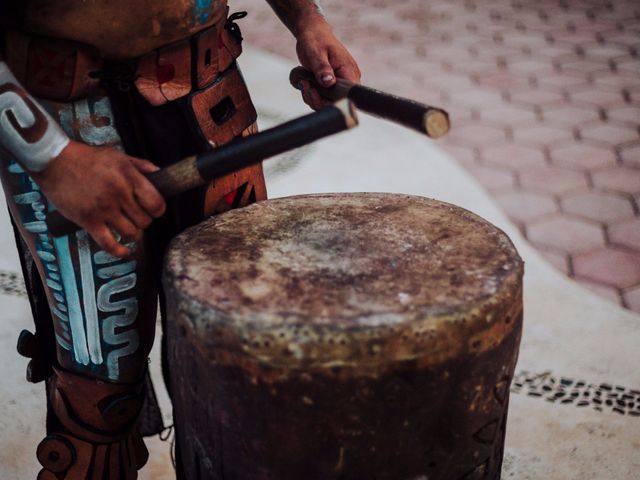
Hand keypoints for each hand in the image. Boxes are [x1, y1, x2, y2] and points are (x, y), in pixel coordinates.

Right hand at [32, 140, 165, 257]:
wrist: (55, 162)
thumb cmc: (88, 159)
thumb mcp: (119, 156)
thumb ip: (142, 166)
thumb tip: (161, 175)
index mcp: (128, 177)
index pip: (156, 203)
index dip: (158, 210)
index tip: (154, 210)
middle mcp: (118, 193)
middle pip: (145, 221)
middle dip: (145, 221)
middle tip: (137, 217)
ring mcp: (103, 208)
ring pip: (131, 233)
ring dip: (133, 234)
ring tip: (128, 227)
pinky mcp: (88, 220)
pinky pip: (108, 244)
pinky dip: (119, 251)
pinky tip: (124, 251)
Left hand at [295, 20, 360, 109]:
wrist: (312, 33)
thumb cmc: (316, 40)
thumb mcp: (317, 53)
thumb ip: (323, 69)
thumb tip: (329, 82)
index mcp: (349, 72)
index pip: (347, 96)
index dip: (331, 102)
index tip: (315, 93)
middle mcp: (348, 80)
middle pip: (337, 102)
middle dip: (318, 100)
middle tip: (306, 87)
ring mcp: (340, 83)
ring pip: (328, 102)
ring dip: (313, 98)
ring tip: (304, 83)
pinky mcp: (332, 85)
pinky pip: (324, 97)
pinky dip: (313, 95)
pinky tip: (306, 85)